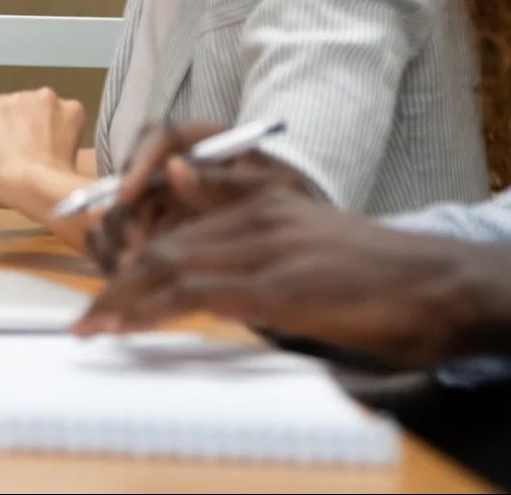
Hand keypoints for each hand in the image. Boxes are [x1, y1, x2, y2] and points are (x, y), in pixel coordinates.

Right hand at [0, 88, 85, 213]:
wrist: (40, 184)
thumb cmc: (7, 181)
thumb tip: (0, 140)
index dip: (3, 131)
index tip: (10, 147)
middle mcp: (14, 95)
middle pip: (19, 106)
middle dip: (24, 122)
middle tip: (30, 148)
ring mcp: (43, 99)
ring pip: (44, 107)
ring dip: (46, 121)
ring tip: (50, 148)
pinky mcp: (70, 107)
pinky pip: (69, 113)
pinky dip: (69, 126)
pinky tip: (66, 145)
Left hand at [78, 188, 510, 366]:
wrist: (443, 282)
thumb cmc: (384, 275)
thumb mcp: (312, 238)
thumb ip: (257, 228)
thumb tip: (193, 219)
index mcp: (263, 205)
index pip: (181, 229)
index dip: (137, 259)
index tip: (109, 289)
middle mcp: (254, 217)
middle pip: (164, 246)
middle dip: (119, 283)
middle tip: (89, 318)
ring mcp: (264, 249)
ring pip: (170, 266)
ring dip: (123, 300)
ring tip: (92, 328)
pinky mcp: (277, 286)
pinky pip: (197, 294)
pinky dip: (153, 310)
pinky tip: (128, 326)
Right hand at [85, 122, 307, 273]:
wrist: (317, 243)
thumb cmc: (298, 206)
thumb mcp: (276, 192)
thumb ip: (227, 183)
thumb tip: (174, 167)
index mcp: (204, 145)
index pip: (159, 138)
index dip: (137, 163)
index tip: (126, 194)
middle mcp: (175, 170)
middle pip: (131, 182)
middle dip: (125, 218)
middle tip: (131, 253)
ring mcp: (166, 203)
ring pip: (122, 216)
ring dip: (118, 244)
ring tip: (127, 276)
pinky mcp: (162, 235)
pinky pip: (129, 245)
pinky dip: (124, 263)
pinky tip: (129, 286)